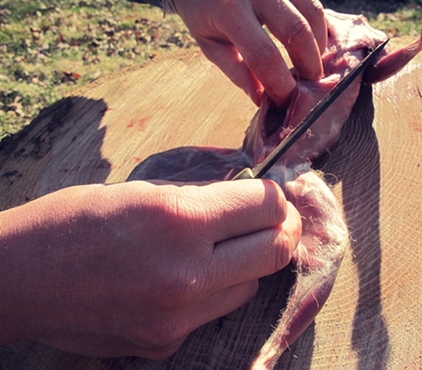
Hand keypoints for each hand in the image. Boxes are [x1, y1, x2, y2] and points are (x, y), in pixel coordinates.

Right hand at [0, 179, 300, 357]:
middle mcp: (186, 273)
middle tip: (274, 218)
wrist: (17, 278)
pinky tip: (192, 275)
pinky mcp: (166, 343)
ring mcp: (178, 317)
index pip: (264, 206)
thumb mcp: (140, 190)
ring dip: (250, 261)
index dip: (276, 196)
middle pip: (276, 250)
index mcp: (177, 220)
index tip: (272, 193)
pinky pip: (216, 310)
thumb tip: (243, 196)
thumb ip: (199, 197)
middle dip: (283, 228)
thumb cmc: (71, 221)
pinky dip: (218, 289)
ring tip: (227, 246)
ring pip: (252, 284)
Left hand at [174, 0, 326, 105]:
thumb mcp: (210, 44)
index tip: (285, 101)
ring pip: (314, 13)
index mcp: (228, 10)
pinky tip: (311, 44)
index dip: (280, 84)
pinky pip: (312, 1)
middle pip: (297, 31)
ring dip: (318, 45)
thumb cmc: (202, 10)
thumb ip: (236, 71)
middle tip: (308, 87)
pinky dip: (318, 27)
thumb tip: (263, 100)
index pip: (263, 55)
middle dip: (309, 65)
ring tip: (311, 66)